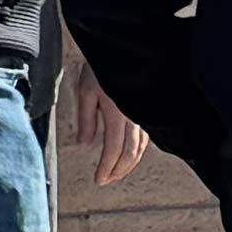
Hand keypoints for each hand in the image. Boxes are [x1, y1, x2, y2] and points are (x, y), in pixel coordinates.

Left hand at [78, 74, 152, 189]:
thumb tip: (85, 144)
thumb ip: (86, 119)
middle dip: (118, 170)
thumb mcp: (86, 91)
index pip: (113, 149)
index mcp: (118, 113)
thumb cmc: (101, 67)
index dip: (107, 167)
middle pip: (130, 153)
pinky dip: (137, 150)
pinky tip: (130, 154)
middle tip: (106, 180)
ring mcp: (143, 115)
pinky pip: (145, 137)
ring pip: (140, 147)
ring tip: (116, 172)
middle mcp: (135, 117)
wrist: (122, 51)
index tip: (99, 179)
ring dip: (129, 163)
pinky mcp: (146, 111)